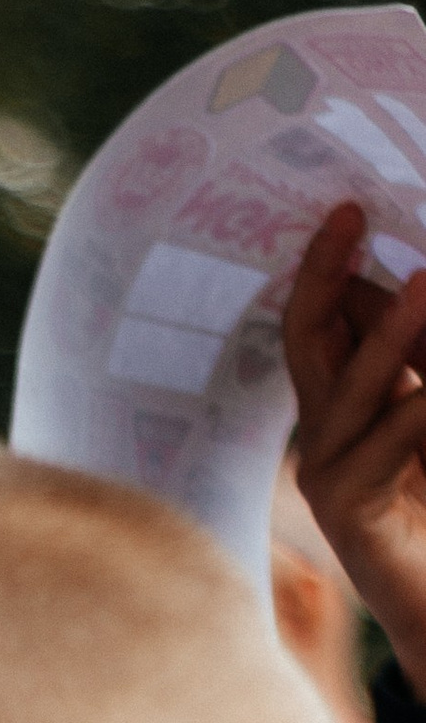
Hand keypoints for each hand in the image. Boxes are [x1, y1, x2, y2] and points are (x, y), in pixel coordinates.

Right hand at [284, 201, 425, 691]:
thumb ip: (420, 360)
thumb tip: (415, 282)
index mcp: (345, 405)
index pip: (324, 321)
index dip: (331, 267)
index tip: (349, 209)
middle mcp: (323, 435)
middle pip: (308, 340)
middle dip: (325, 276)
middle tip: (348, 216)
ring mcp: (328, 476)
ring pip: (352, 385)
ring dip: (392, 331)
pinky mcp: (348, 513)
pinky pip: (387, 440)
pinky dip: (421, 408)